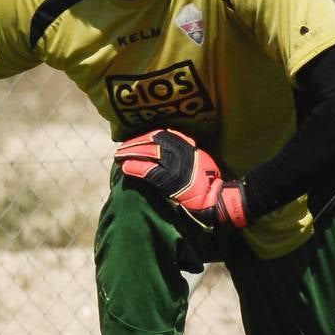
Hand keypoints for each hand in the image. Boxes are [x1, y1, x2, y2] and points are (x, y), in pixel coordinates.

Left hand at [114, 128, 249, 228]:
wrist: (215, 200)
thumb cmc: (210, 183)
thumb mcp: (202, 160)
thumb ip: (188, 151)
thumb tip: (175, 143)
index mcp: (188, 146)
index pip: (163, 135)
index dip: (146, 136)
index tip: (135, 139)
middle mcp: (182, 152)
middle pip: (152, 142)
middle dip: (134, 144)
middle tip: (121, 148)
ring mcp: (176, 165)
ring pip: (148, 154)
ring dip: (131, 154)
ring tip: (119, 156)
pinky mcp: (170, 180)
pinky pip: (149, 171)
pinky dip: (136, 168)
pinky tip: (126, 167)